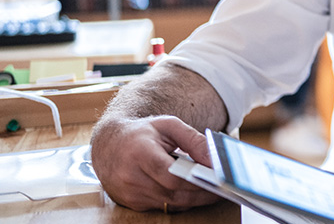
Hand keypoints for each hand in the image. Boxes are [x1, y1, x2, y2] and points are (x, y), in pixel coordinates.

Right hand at [91, 115, 218, 211]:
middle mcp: (131, 177)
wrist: (109, 144)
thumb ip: (193, 140)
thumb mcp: (169, 125)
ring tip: (215, 190)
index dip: (196, 180)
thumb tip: (214, 159)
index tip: (218, 179)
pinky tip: (194, 193)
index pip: (170, 175)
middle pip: (173, 193)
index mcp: (139, 153)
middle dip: (201, 193)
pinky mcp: (131, 203)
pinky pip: (162, 206)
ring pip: (170, 203)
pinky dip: (180, 200)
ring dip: (194, 199)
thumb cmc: (142, 132)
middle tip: (224, 189)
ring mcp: (129, 193)